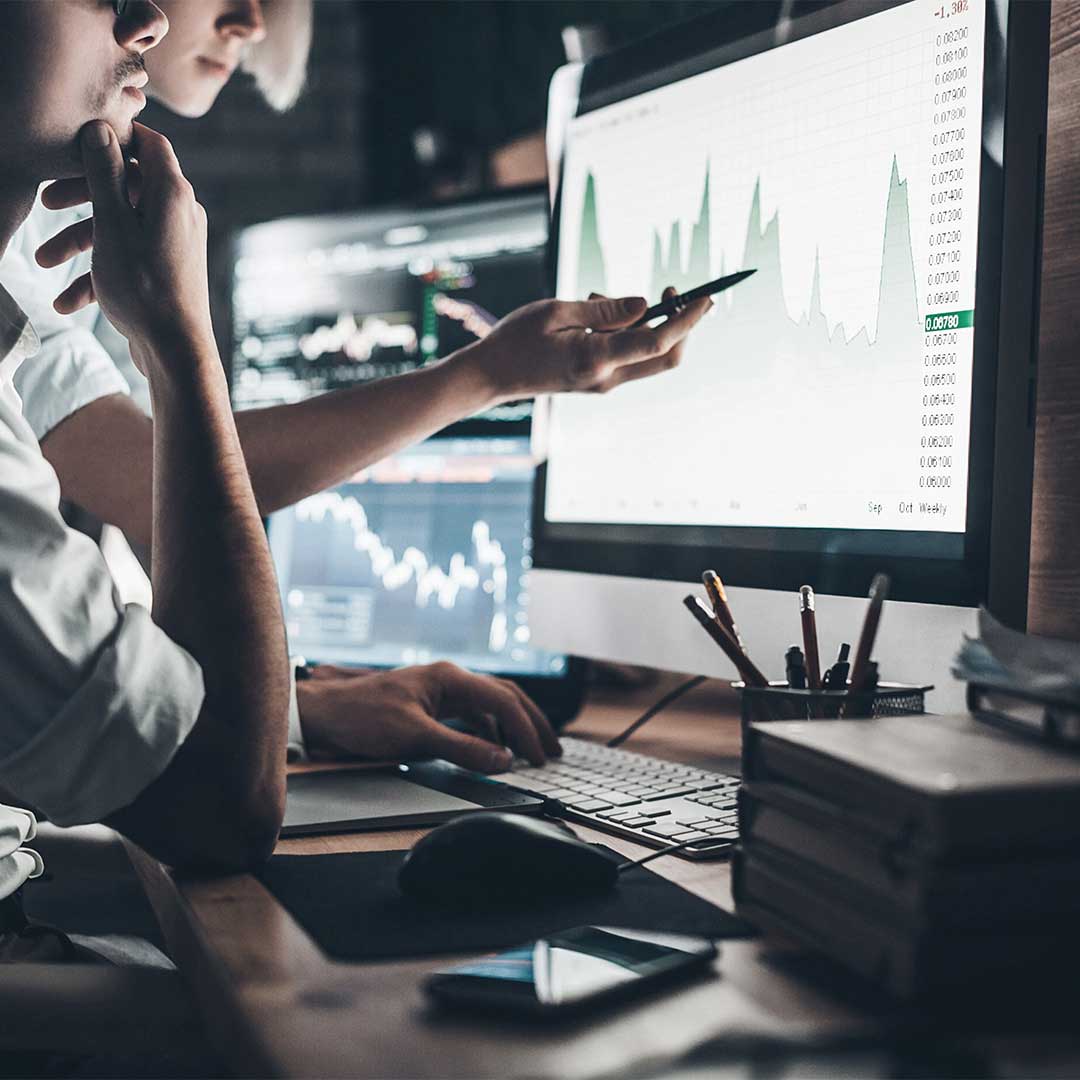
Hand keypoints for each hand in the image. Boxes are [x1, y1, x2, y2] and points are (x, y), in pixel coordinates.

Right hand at [35, 121, 212, 365]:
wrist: (175, 353)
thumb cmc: (144, 288)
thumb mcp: (112, 225)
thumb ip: (105, 176)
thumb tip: (101, 128)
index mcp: (173, 194)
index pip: (149, 144)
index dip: (115, 137)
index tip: (78, 141)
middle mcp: (180, 214)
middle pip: (126, 186)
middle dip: (81, 195)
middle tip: (45, 202)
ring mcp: (174, 244)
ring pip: (120, 227)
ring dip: (78, 242)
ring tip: (40, 262)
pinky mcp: (166, 271)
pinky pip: (129, 259)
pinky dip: (98, 275)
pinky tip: (66, 303)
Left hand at [295, 662, 560, 770]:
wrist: (323, 714)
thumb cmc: (361, 718)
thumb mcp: (414, 738)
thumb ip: (461, 749)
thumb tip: (503, 761)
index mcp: (450, 677)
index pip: (503, 701)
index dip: (525, 730)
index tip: (539, 758)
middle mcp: (450, 679)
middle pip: (505, 696)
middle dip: (531, 723)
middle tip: (553, 750)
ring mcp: (441, 690)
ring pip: (491, 705)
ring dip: (513, 727)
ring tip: (531, 752)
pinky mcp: (432, 705)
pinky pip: (473, 715)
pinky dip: (491, 732)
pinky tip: (495, 750)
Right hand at [459, 287, 711, 402]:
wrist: (492, 376)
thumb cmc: (516, 339)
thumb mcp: (557, 311)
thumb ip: (603, 309)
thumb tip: (644, 303)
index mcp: (595, 359)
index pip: (657, 342)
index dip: (686, 320)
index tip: (703, 298)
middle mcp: (606, 377)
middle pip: (665, 357)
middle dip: (681, 325)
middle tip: (674, 290)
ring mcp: (604, 383)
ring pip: (647, 355)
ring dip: (642, 323)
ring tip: (597, 298)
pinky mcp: (599, 380)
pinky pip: (628, 355)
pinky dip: (625, 332)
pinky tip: (592, 314)